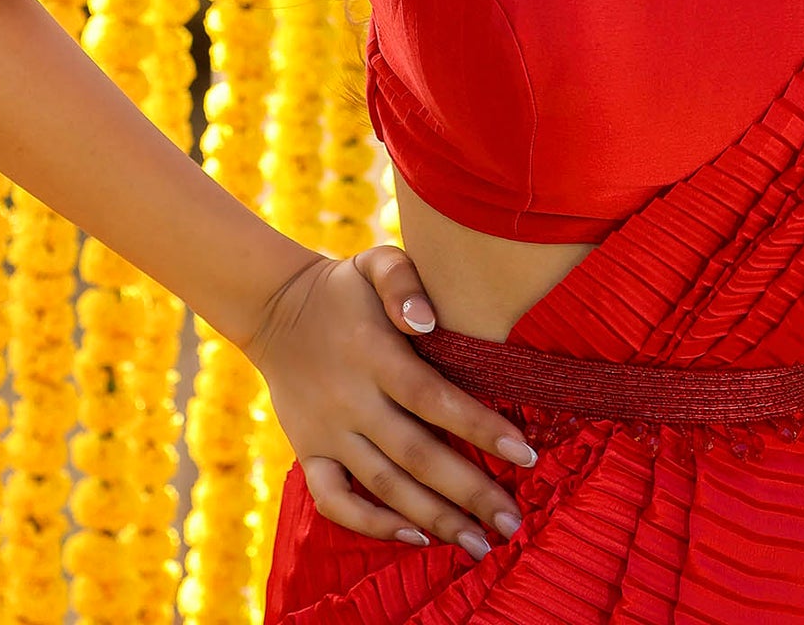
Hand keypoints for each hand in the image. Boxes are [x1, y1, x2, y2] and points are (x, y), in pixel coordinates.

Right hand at [243, 245, 536, 559]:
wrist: (277, 307)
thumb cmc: (347, 286)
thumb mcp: (377, 261)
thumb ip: (404, 281)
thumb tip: (428, 320)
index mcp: (376, 355)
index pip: (435, 399)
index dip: (481, 428)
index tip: (526, 455)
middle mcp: (352, 400)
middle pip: (416, 455)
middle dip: (468, 492)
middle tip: (511, 522)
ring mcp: (327, 431)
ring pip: (383, 486)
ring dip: (432, 518)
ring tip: (477, 543)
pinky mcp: (308, 451)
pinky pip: (333, 500)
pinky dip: (369, 524)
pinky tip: (414, 536)